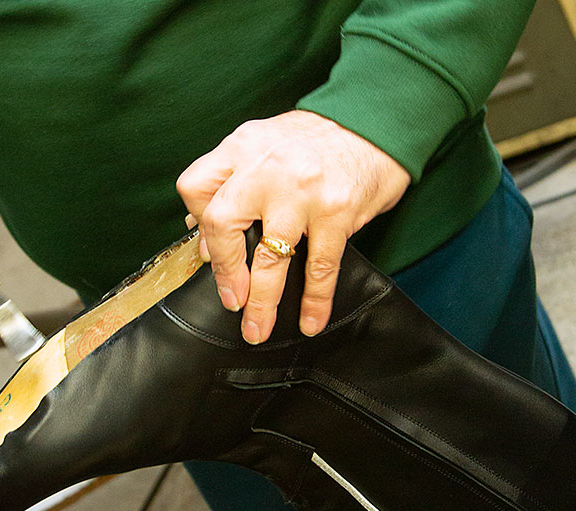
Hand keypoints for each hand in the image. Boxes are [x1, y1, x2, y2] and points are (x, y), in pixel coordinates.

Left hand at [176, 110, 409, 343]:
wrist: (378, 117)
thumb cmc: (320, 136)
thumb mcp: (266, 142)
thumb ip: (235, 179)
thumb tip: (202, 230)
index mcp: (242, 147)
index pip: (196, 188)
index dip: (197, 225)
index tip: (208, 251)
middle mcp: (265, 166)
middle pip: (222, 223)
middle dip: (223, 271)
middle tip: (231, 300)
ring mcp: (301, 191)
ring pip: (268, 257)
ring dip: (261, 302)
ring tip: (258, 329)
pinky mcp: (336, 211)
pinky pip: (319, 267)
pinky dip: (314, 301)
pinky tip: (311, 321)